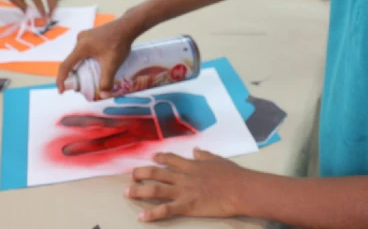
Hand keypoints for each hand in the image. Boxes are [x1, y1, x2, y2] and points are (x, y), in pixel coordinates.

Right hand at [56, 17, 135, 94]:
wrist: (127, 27)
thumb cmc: (119, 43)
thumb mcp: (112, 63)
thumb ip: (107, 80)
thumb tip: (103, 95)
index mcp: (81, 47)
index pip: (66, 65)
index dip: (61, 79)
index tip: (61, 91)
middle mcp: (80, 40)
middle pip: (72, 61)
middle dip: (73, 75)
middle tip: (79, 87)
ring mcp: (85, 36)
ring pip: (78, 56)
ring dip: (80, 67)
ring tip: (87, 78)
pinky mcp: (90, 36)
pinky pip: (83, 51)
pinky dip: (85, 60)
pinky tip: (94, 66)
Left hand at [126, 149, 247, 221]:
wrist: (240, 189)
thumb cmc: (233, 175)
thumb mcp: (217, 160)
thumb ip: (204, 155)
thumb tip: (196, 150)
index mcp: (191, 165)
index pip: (170, 159)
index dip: (159, 158)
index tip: (151, 157)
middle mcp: (183, 177)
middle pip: (157, 173)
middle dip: (141, 173)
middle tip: (131, 175)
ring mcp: (184, 191)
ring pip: (156, 189)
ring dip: (140, 191)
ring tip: (127, 192)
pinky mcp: (187, 206)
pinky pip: (166, 210)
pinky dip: (152, 214)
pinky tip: (142, 217)